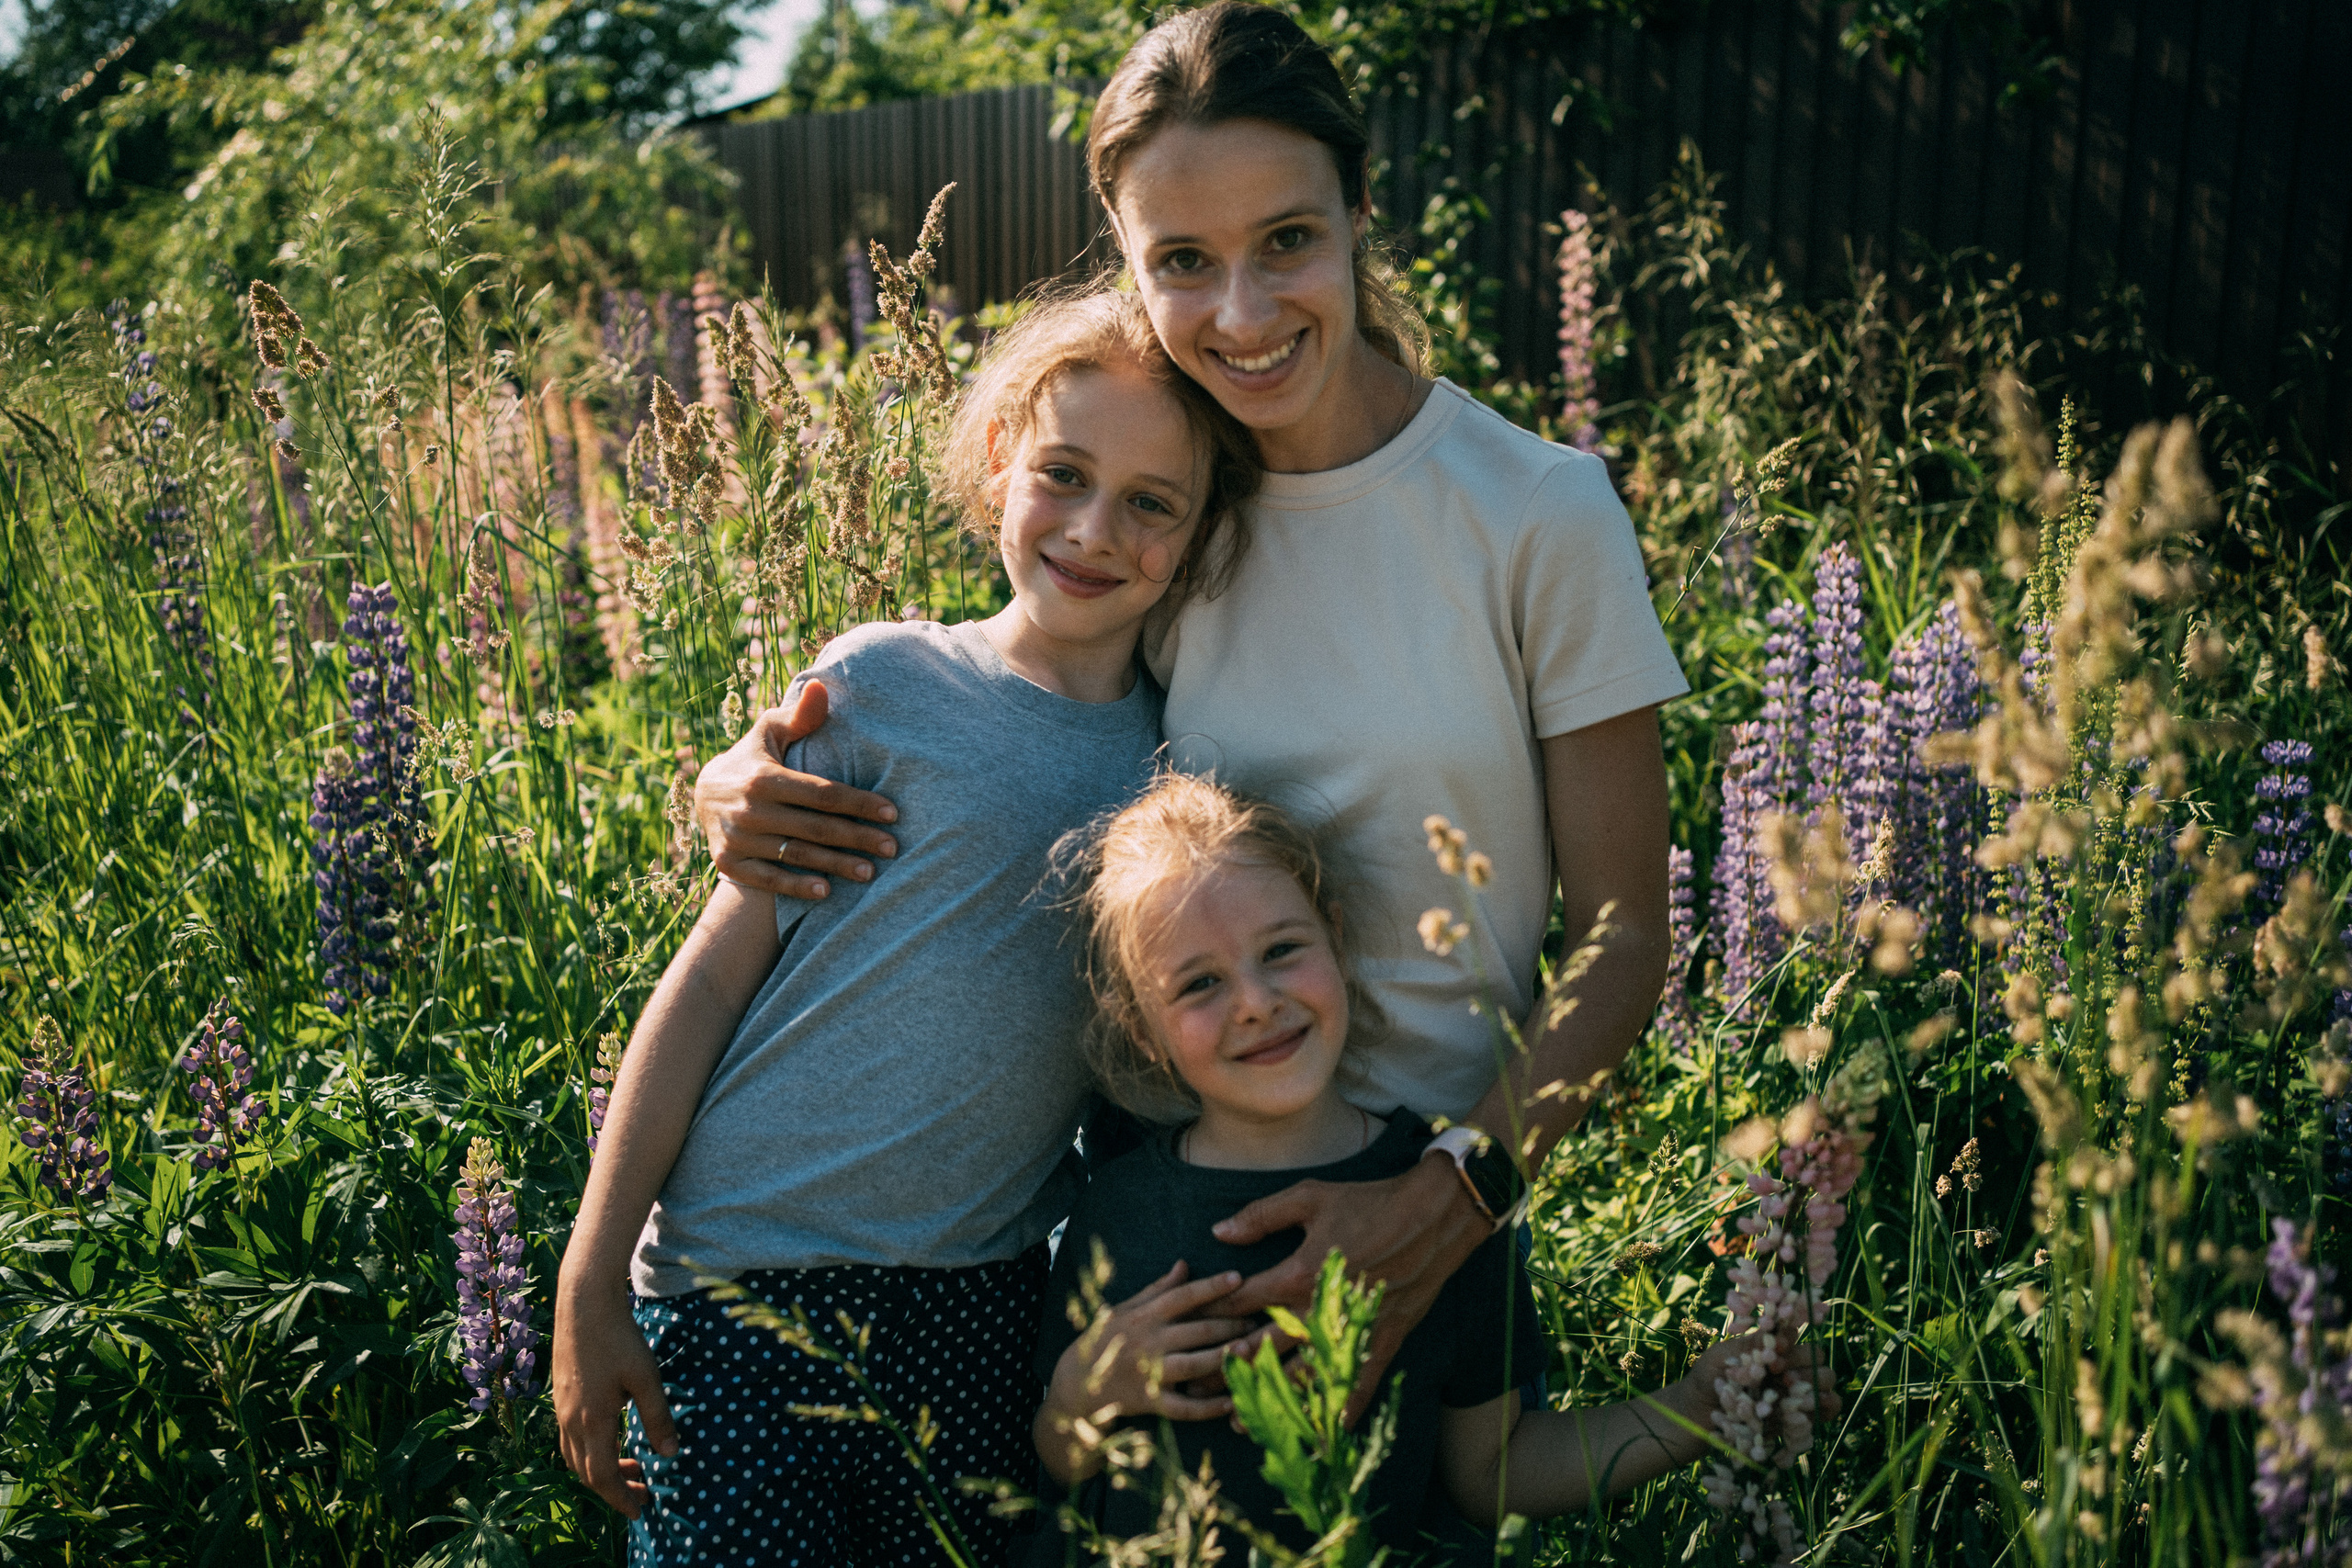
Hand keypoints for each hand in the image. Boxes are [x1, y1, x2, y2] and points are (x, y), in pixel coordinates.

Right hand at [555, 1281, 676, 1517]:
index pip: (602, 1476)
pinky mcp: (561, 1395)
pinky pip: (571, 1438)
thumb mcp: (646, 1378)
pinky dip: (590, 1451)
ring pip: (576, 1456)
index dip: (620, 1498)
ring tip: (633, 1467)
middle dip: (613, 1489)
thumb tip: (670, 1455)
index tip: (640, 1510)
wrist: (583, 1302)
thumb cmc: (618, 1338)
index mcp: (592, 1421)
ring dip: (601, 1470)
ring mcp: (562, 1408)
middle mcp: (571, 1421)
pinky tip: (612, 1437)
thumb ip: (657, 1417)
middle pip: (587, 1472)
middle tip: (642, 1493)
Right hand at [693, 683, 900, 900]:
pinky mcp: (728, 862)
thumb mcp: (770, 733)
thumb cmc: (753, 759)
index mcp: (764, 777)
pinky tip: (826, 891)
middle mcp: (750, 809)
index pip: (823, 793)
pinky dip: (795, 887)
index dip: (859, 803)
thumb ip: (800, 716)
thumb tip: (823, 685)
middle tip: (893, 847)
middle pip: (816, 827)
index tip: (893, 813)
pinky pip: (766, 878)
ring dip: (835, 866)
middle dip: (857, 838)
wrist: (703, 793)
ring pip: (796, 855)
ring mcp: (737, 838)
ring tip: (870, 873)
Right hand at [1043, 1261, 1252, 1435]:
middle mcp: (1148, 1343)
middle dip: (1230, 1324)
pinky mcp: (1150, 1403)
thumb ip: (1157, 1289)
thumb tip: (1184, 1264)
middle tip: (1256, 1320)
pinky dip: (1208, 1407)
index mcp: (1143, 1316)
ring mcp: (1149, 1374)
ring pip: (1194, 1366)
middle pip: (1197, 1331)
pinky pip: (1184, 1407)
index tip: (1238, 1278)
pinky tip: (1231, 1402)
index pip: (1183, 1296)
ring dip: (1224, 1359)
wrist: (1076, 1386)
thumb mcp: (1125, 1309)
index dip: (1212, 1287)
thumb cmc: (1105, 1341)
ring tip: (1249, 1351)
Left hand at [1212, 1153, 1489, 1424]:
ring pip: (1301, 1377)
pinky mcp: (1379, 1342)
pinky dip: (1334, 1411)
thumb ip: (1262, 1216)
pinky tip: (1316, 1432)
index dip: (1212, 1317)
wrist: (1431, 1219)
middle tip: (1196, 1387)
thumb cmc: (1368, 1203)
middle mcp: (1319, 1310)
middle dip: (1227, 1369)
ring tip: (1238, 1419)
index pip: (1242, 1303)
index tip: (1190, 1332)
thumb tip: (1220, 1232)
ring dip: (1269, 1399)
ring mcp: (1350, 1331)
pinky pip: (1354, 1386)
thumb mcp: (1309, 1198)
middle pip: (1263, 1349)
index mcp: (1298, 1274)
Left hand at [1677, 1328, 1839, 1459]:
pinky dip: (1819, 1412)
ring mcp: (1795, 1396)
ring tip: (1791, 1394)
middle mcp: (1789, 1371)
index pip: (1800, 1337)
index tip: (1776, 1349)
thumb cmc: (1707, 1379)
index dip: (1794, 1342)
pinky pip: (1823, 1415)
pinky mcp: (1796, 1422)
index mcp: (1774, 1350)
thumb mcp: (1723, 1357)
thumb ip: (1750, 1346)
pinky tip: (1802, 1412)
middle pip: (1819, 1361)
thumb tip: (1781, 1332)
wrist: (1695, 1417)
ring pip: (1827, 1387)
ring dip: (1815, 1389)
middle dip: (1806, 1366)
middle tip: (1782, 1375)